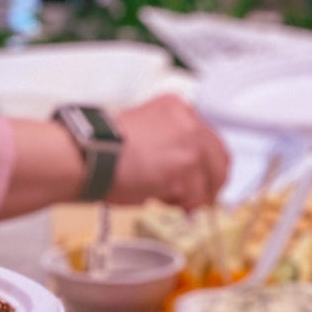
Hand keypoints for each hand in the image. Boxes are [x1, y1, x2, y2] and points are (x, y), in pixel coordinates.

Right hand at [109, 97, 229, 209]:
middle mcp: (189, 119)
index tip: (202, 183)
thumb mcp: (147, 134)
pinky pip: (195, 197)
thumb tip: (188, 172)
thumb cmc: (107, 150)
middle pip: (220, 162)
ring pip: (208, 183)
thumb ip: (171, 146)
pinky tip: (156, 194)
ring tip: (160, 194)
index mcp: (178, 107)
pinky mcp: (188, 165)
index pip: (210, 142)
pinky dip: (178, 204)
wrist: (91, 157)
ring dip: (188, 197)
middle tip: (194, 200)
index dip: (207, 169)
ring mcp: (191, 141)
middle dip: (208, 186)